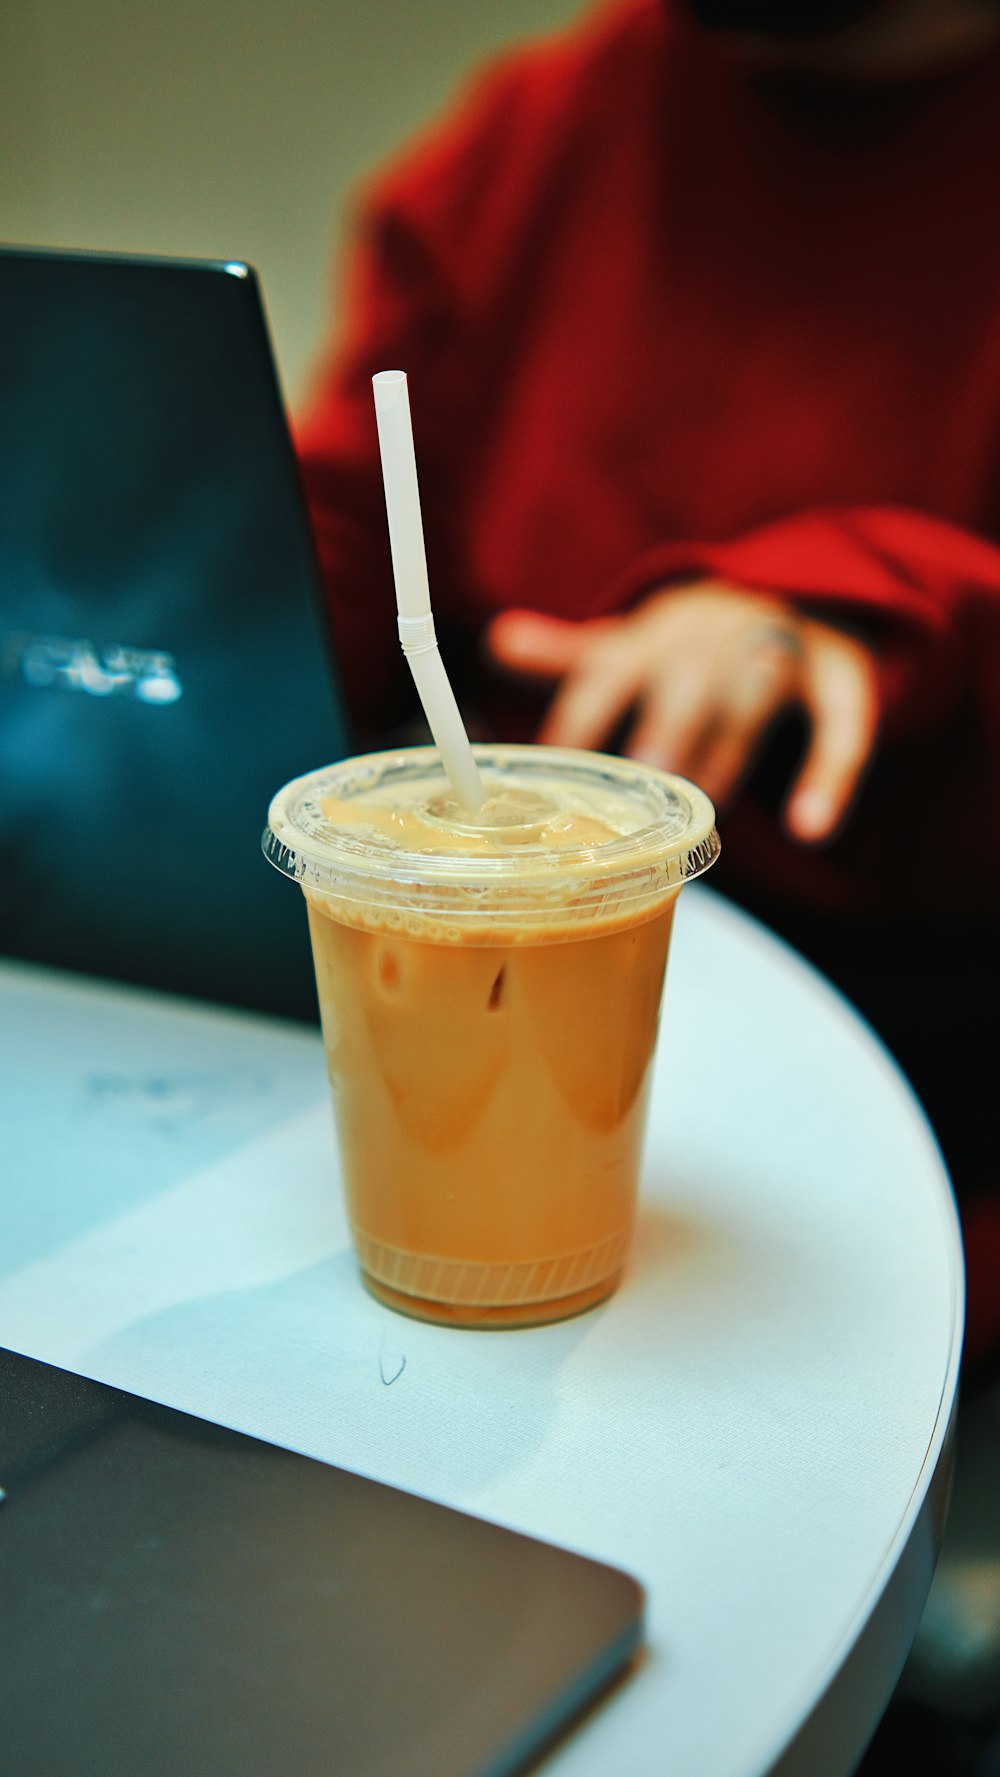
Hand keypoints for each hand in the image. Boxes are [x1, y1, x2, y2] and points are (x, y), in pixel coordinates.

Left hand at [486, 582, 880, 842]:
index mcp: (658, 632)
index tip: (559, 762)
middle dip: (667, 720)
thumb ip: (572, 656)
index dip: (586, 710)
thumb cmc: (695, 645)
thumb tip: (496, 639)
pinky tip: (809, 828)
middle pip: (690, 669)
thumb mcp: (636, 646)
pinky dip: (830, 776)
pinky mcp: (844, 677)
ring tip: (706, 796)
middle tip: (647, 772)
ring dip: (730, 739)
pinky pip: (845, 724)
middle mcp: (717, 631)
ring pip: (758, 685)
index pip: (613, 663)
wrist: (803, 591)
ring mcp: (783, 648)